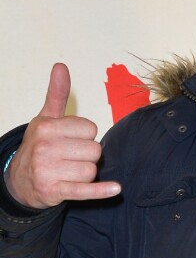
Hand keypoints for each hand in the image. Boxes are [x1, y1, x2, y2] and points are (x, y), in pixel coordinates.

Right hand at [5, 64, 121, 208]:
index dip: (85, 134)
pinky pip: (84, 190)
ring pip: (92, 169)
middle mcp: (45, 149)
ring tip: (68, 170)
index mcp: (47, 128)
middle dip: (87, 154)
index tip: (70, 138)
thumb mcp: (46, 118)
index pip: (91, 129)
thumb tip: (61, 66)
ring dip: (86, 172)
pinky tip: (115, 188)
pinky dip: (100, 191)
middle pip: (94, 150)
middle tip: (70, 156)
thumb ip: (57, 93)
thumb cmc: (39, 144)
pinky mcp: (55, 191)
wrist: (18, 180)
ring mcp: (48, 171)